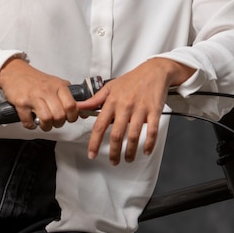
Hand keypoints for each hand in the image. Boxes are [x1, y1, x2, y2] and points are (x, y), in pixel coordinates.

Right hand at [0, 58, 78, 130]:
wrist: (15, 72)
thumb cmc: (36, 80)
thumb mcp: (56, 83)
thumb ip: (68, 96)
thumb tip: (83, 112)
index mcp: (58, 86)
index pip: (72, 105)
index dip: (72, 116)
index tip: (69, 118)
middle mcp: (47, 91)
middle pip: (59, 115)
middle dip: (59, 123)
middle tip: (55, 121)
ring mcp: (33, 97)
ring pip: (46, 119)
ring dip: (46, 126)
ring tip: (45, 123)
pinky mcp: (21, 103)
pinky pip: (29, 122)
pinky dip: (31, 125)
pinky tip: (32, 120)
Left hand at [77, 58, 194, 164]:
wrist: (154, 71)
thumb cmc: (132, 79)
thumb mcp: (111, 86)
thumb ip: (95, 99)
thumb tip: (80, 107)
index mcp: (112, 101)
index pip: (99, 125)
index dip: (94, 142)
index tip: (91, 154)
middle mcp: (125, 106)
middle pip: (116, 135)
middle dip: (113, 152)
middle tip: (113, 162)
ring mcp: (140, 109)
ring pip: (133, 136)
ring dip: (130, 152)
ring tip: (128, 159)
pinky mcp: (154, 111)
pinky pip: (152, 131)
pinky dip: (149, 144)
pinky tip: (146, 151)